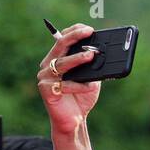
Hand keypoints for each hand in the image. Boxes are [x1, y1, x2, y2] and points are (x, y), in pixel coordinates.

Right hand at [36, 22, 100, 136]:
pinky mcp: (46, 90)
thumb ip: (93, 67)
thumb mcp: (91, 79)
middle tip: (89, 32)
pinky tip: (91, 86)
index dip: (75, 31)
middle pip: (60, 45)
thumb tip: (104, 53)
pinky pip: (65, 85)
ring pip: (62, 63)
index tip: (89, 29)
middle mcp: (48, 64)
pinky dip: (80, 86)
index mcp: (56, 58)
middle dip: (75, 37)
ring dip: (78, 59)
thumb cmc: (81, 97)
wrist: (74, 120)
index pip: (62, 38)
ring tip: (91, 55)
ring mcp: (45, 76)